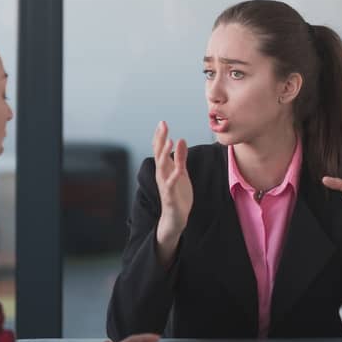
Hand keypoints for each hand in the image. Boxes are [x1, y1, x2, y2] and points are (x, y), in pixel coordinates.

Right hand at [153, 120, 192, 242]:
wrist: (175, 218)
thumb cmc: (178, 194)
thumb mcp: (181, 173)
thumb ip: (181, 158)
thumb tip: (180, 140)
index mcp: (165, 169)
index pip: (160, 150)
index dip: (160, 136)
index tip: (162, 122)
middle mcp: (162, 175)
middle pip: (159, 154)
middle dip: (161, 139)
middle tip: (163, 125)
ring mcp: (165, 185)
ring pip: (162, 167)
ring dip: (165, 154)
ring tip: (169, 141)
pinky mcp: (170, 196)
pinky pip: (171, 185)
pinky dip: (174, 176)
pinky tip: (179, 169)